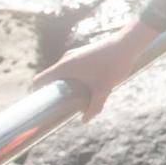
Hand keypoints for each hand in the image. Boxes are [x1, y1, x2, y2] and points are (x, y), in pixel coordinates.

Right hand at [31, 20, 158, 118]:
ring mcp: (74, 55)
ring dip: (65, 86)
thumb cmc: (114, 65)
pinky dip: (72, 79)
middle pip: (50, 78)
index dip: (37, 94)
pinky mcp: (83, 54)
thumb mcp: (104, 89)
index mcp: (65, 67)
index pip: (39, 80)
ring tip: (74, 99)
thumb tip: (84, 121)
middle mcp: (66, 59)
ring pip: (62, 73)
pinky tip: (86, 87)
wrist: (128, 43)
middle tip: (60, 107)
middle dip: (53, 93)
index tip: (43, 106)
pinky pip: (71, 68)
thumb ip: (94, 106)